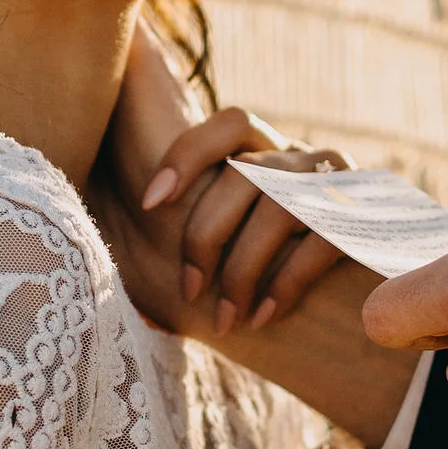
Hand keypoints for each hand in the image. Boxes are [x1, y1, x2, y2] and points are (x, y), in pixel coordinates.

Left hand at [93, 23, 417, 445]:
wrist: (334, 325)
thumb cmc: (244, 281)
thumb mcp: (191, 239)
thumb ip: (144, 217)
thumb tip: (83, 209)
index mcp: (262, 154)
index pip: (232, 123)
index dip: (189, 155)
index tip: (151, 202)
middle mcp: (302, 161)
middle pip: (246, 175)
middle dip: (207, 237)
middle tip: (187, 290)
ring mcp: (339, 191)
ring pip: (281, 208)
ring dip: (244, 269)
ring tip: (226, 318)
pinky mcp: (364, 227)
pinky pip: (321, 244)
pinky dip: (285, 284)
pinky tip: (263, 318)